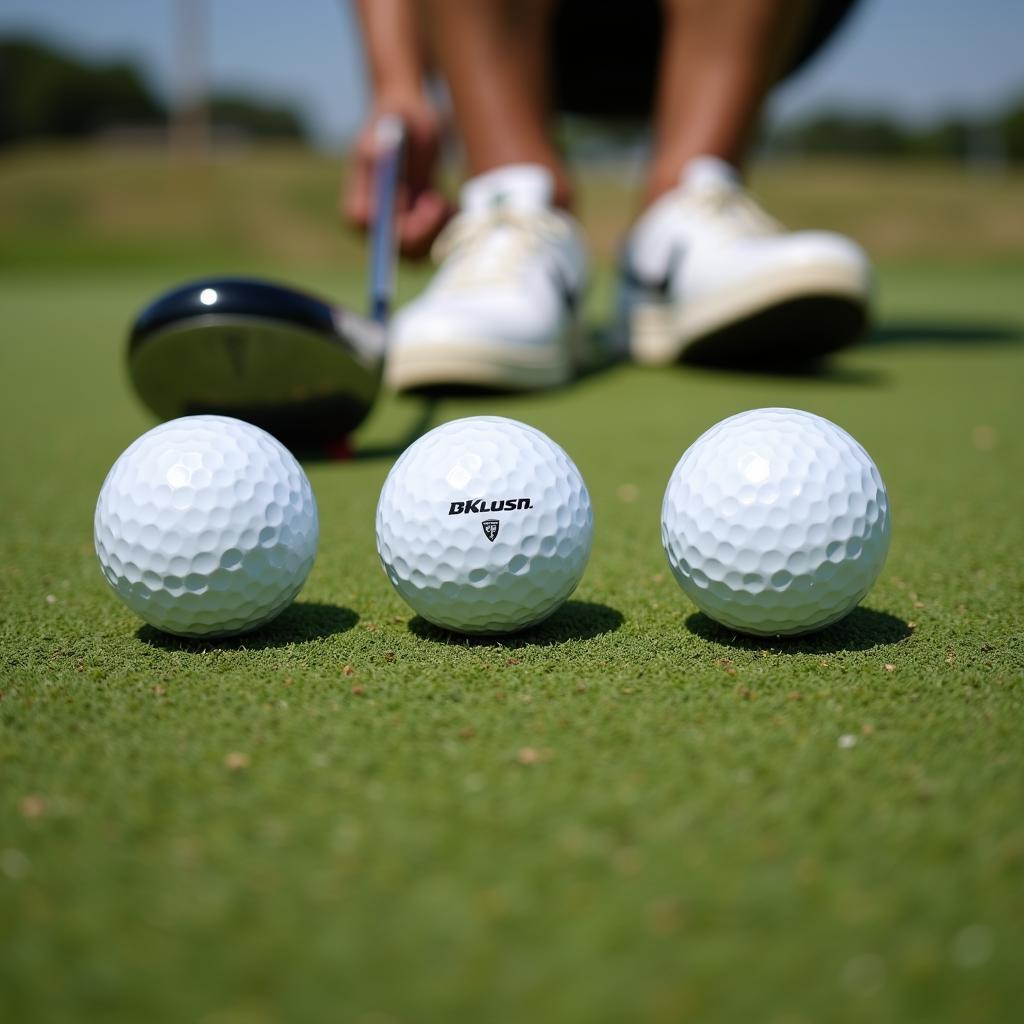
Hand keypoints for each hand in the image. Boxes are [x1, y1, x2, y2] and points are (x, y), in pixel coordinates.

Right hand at [342, 94, 454, 259]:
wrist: (413, 118)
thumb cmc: (399, 113)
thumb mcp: (392, 118)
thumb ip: (381, 137)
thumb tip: (377, 153)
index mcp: (358, 202)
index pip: (373, 231)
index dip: (402, 225)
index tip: (427, 200)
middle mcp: (374, 223)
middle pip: (400, 249)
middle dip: (427, 230)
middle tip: (439, 200)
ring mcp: (394, 229)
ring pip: (420, 253)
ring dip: (440, 231)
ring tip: (446, 201)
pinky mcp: (415, 228)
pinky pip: (433, 245)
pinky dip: (447, 229)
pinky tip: (451, 205)